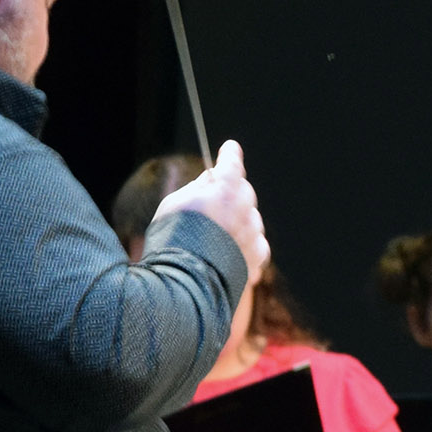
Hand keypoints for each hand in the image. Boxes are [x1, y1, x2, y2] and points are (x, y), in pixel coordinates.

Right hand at [153, 140, 269, 278]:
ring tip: (215, 236)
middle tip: (211, 203)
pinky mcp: (257, 256)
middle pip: (243, 191)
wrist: (186, 283)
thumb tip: (210, 183)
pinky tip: (230, 251)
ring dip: (238, 221)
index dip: (230, 154)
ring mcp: (254, 232)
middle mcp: (244, 207)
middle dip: (230, 193)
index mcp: (225, 188)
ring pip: (251, 218)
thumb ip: (197, 189)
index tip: (230, 148)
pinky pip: (256, 243)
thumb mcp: (175, 203)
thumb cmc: (173, 239)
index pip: (232, 162)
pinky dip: (245, 244)